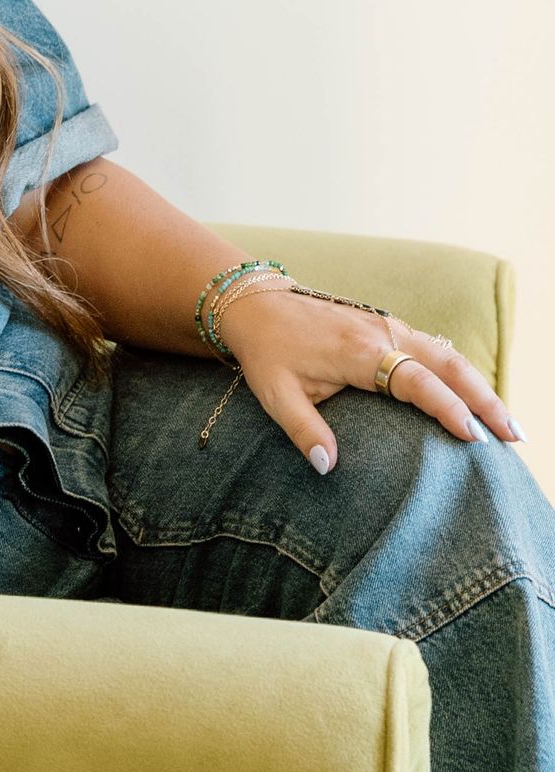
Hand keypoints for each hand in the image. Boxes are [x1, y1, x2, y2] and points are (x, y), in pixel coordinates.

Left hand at [215, 285, 523, 471]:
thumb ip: (303, 430)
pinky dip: (461, 373)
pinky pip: (434, 348)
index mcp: (358, 351)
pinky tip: (477, 399)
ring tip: (508, 424)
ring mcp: (388, 326)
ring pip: (448, 354)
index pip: (417, 382)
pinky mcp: (388, 326)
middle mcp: (382, 334)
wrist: (256, 304)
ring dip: (480, 386)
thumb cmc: (267, 352)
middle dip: (485, 399)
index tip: (476, 438)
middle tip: (514, 437)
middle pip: (448, 363)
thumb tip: (328, 467)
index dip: (448, 409)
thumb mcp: (275, 394)